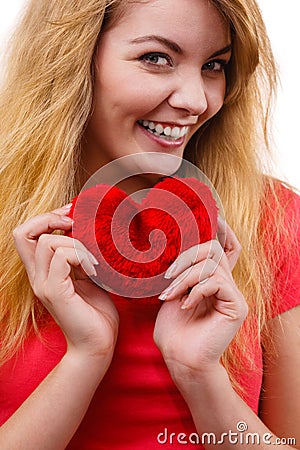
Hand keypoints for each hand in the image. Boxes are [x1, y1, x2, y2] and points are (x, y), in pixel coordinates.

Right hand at [13, 205, 118, 362]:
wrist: (98, 343)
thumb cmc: (95, 312)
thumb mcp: (86, 276)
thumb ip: (78, 257)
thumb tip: (85, 231)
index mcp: (43, 271)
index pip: (26, 234)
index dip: (46, 218)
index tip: (72, 216)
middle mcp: (37, 276)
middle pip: (23, 232)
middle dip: (51, 219)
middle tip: (76, 224)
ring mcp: (43, 285)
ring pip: (46, 242)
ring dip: (75, 242)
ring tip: (93, 259)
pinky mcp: (55, 292)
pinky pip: (61, 258)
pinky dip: (80, 255)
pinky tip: (95, 269)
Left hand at [154, 222, 246, 381]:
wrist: (180, 359)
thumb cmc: (173, 329)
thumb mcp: (172, 292)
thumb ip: (180, 271)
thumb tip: (172, 246)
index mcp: (212, 279)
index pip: (224, 247)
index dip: (221, 229)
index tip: (213, 214)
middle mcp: (226, 283)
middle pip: (214, 248)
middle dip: (187, 255)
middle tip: (168, 275)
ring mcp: (233, 294)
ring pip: (211, 264)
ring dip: (185, 277)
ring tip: (170, 294)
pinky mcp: (237, 305)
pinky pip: (216, 281)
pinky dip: (195, 290)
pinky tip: (184, 305)